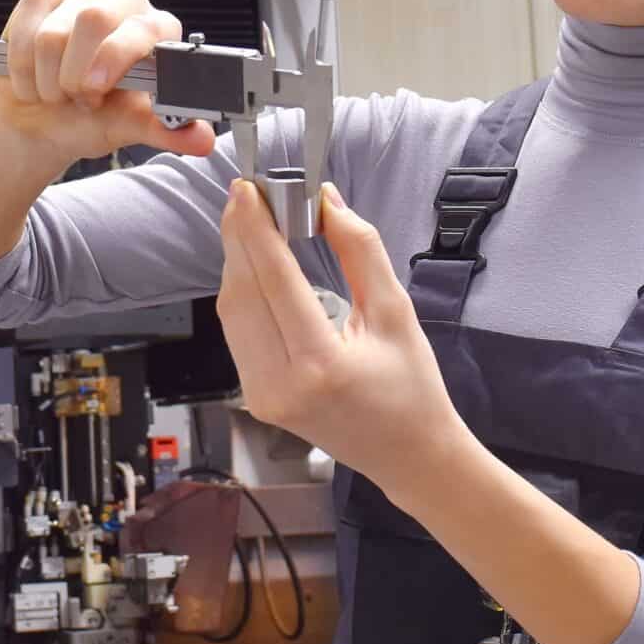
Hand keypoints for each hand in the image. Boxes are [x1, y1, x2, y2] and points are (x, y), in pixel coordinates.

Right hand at [0, 0, 218, 163]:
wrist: (46, 123)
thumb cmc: (93, 119)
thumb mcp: (128, 126)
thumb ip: (164, 129)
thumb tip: (201, 139)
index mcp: (155, 28)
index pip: (143, 27)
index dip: (115, 58)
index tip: (94, 92)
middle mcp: (123, 2)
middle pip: (94, 18)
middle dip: (76, 72)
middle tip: (77, 97)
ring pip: (52, 34)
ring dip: (48, 79)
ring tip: (58, 92)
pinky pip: (24, 31)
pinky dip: (23, 69)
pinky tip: (34, 79)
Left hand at [217, 181, 468, 498]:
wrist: (408, 454)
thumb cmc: (412, 388)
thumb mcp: (396, 312)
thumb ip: (360, 251)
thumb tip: (326, 201)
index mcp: (321, 365)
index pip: (274, 281)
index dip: (257, 229)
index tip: (249, 189)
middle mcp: (281, 385)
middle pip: (242, 293)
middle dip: (239, 237)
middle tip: (246, 195)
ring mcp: (263, 397)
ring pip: (231, 314)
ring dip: (236, 263)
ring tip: (249, 222)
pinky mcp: (257, 399)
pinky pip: (237, 335)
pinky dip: (242, 293)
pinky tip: (253, 266)